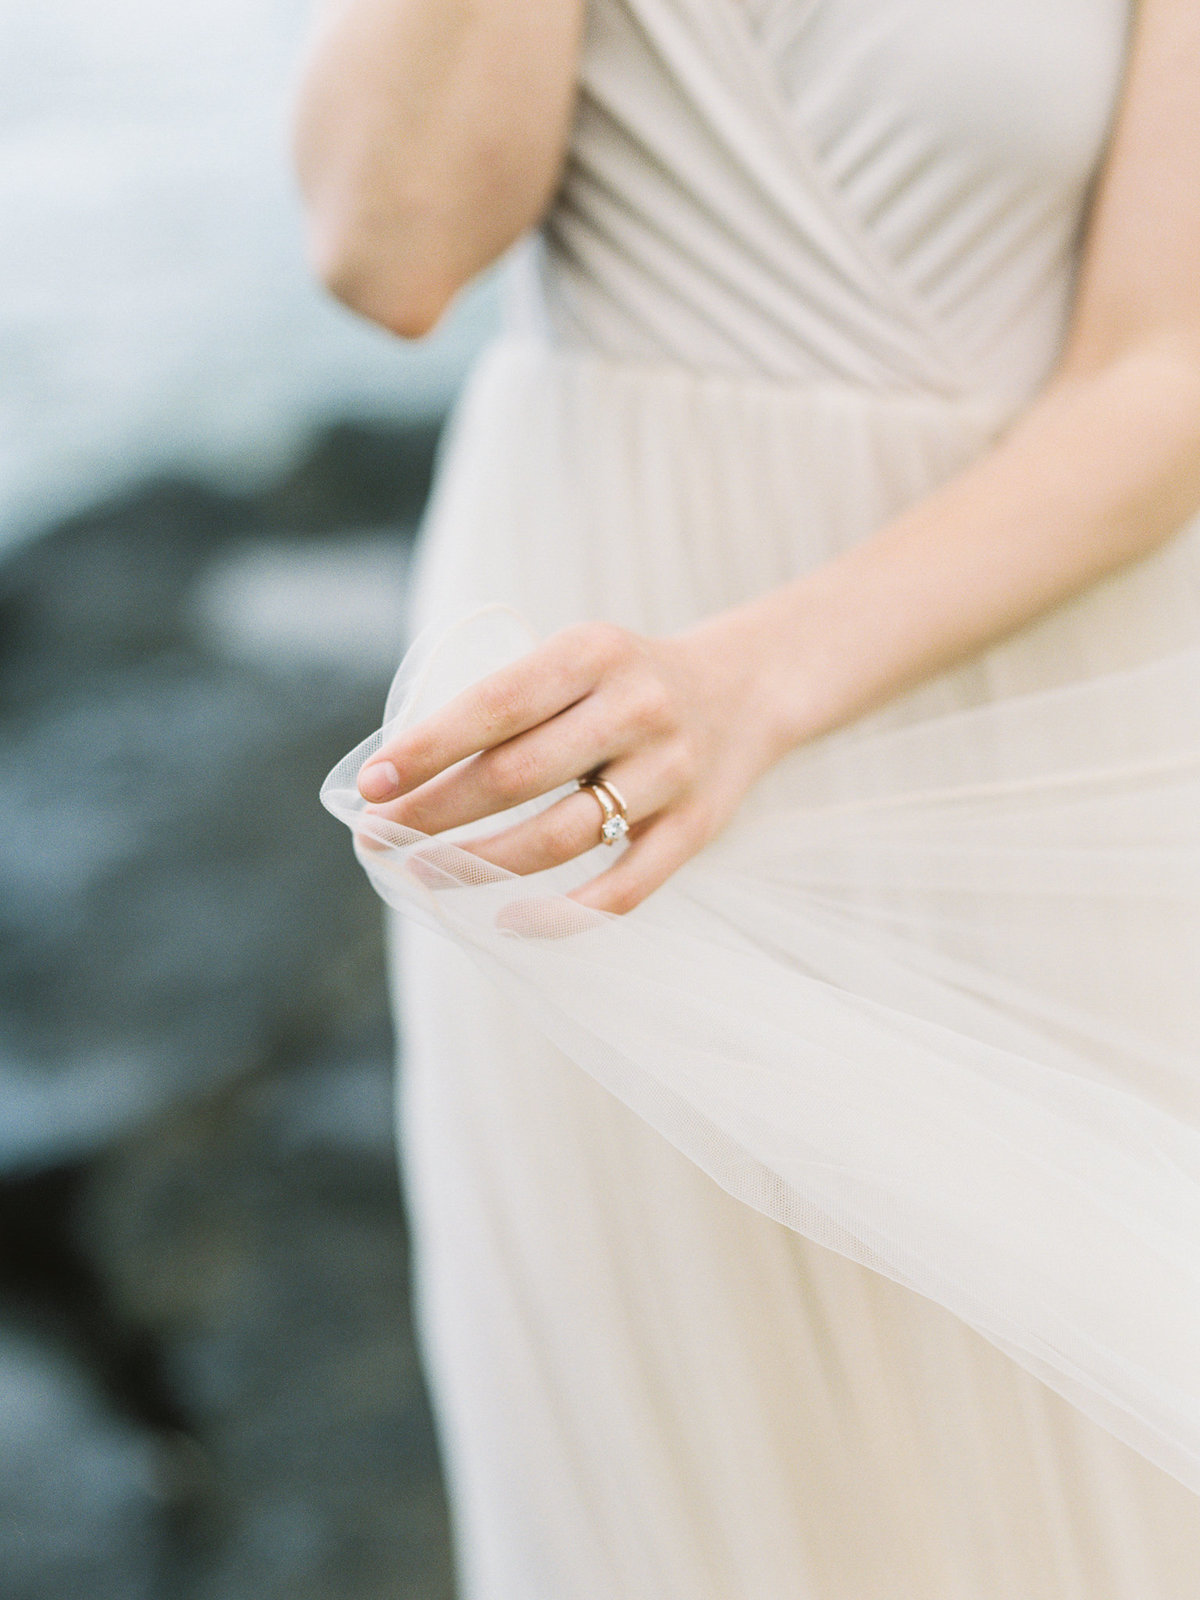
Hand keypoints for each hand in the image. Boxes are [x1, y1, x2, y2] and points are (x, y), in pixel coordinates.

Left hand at [355, 612, 787, 912]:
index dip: (428, 748)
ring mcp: (670, 772)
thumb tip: (404, 773)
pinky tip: (506, 920)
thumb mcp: (575, 659)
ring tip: (423, 872)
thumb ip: (510, 703)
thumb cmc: (625, 681)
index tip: (371, 784)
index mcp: (593, 653)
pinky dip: (561, 916)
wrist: (746, 689)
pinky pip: (623, 890)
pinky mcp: (695, 828)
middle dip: (434, 813)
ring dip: (478, 864)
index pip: (495, 705)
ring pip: (559, 838)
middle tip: (379, 836)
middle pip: (517, 776)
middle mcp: (636, 708)